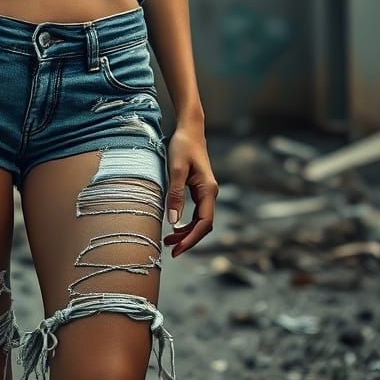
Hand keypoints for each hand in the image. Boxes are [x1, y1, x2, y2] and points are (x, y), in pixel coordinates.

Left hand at [162, 124, 217, 256]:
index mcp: (208, 190)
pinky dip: (186, 222)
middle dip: (188, 240)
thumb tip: (173, 221)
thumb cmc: (183, 145)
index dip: (191, 239)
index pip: (204, 224)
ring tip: (168, 241)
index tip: (177, 250)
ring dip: (186, 232)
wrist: (190, 129)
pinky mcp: (199, 189)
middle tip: (170, 250)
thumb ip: (175, 194)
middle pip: (203, 225)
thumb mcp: (176, 169)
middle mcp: (210, 193)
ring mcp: (206, 192)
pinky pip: (196, 212)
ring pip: (200, 220)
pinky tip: (175, 226)